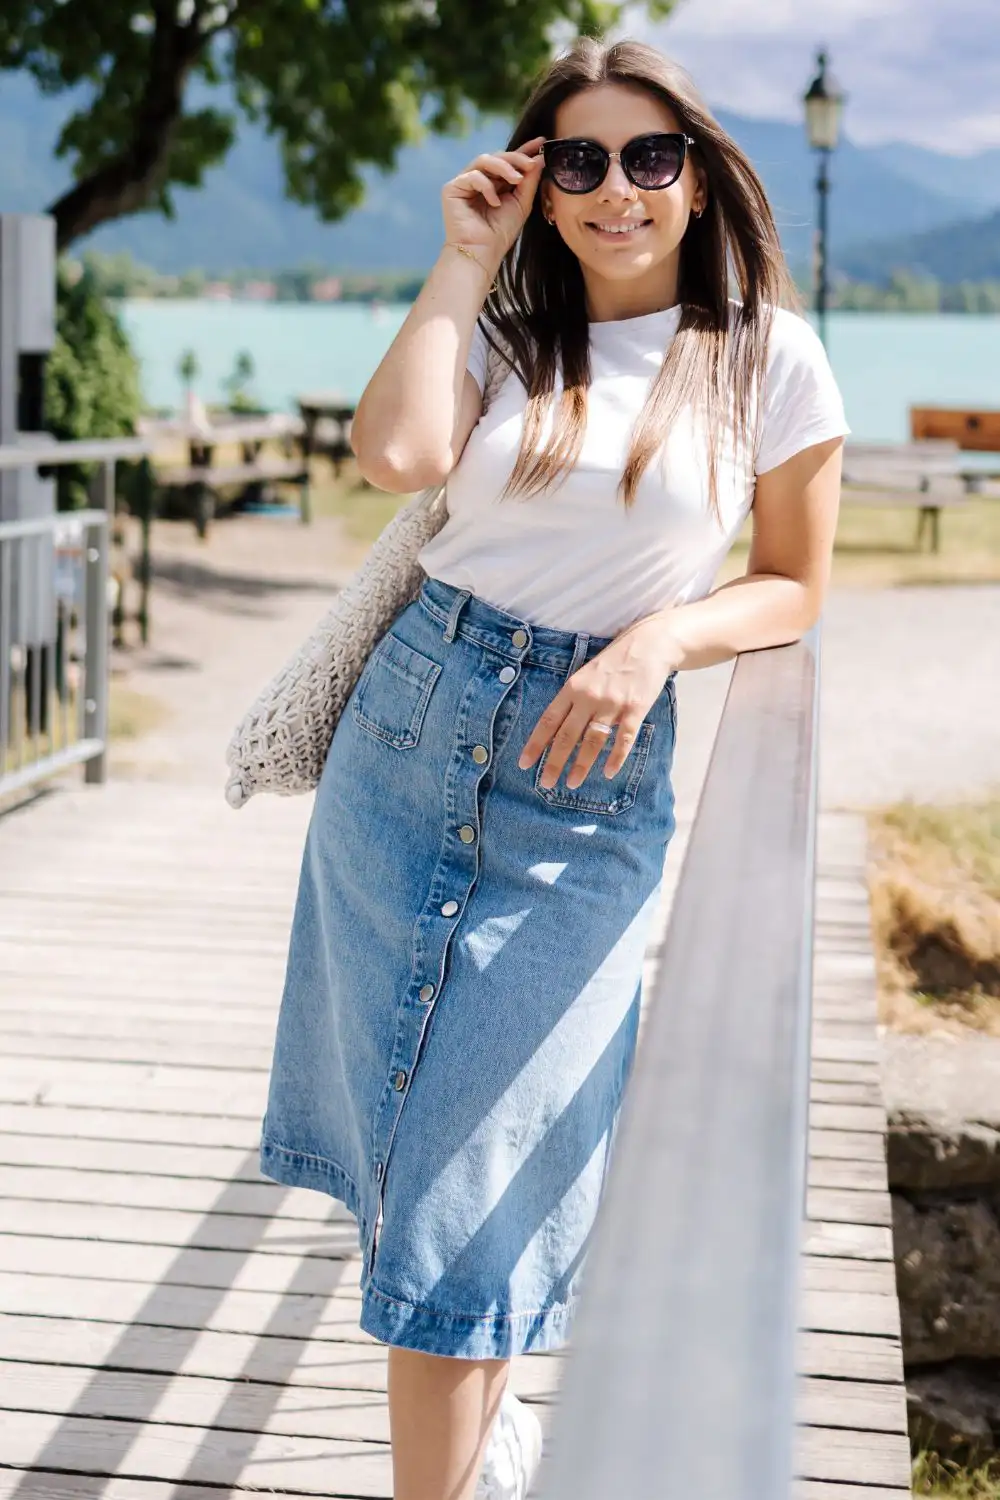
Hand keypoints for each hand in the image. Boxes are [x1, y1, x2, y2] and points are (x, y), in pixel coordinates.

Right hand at [441, 137, 545, 269]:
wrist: (482, 252)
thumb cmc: (500, 234)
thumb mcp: (521, 204)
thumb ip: (529, 181)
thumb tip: (540, 158)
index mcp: (495, 183)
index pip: (508, 161)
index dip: (524, 150)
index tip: (541, 142)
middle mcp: (478, 180)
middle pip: (497, 156)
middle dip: (516, 158)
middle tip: (531, 164)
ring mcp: (464, 183)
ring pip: (484, 160)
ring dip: (503, 167)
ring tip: (516, 180)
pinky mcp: (452, 188)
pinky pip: (472, 176)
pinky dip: (487, 186)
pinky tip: (495, 203)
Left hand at [518, 615, 681, 789]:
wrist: (649, 645)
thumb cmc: (614, 662)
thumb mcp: (586, 675)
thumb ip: (573, 700)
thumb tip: (559, 730)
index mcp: (572, 688)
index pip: (548, 720)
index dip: (535, 744)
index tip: (524, 764)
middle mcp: (589, 697)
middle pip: (567, 735)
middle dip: (554, 762)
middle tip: (545, 784)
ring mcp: (613, 704)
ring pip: (593, 741)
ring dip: (581, 765)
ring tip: (572, 783)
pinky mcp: (636, 709)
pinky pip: (624, 738)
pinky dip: (616, 758)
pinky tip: (608, 773)